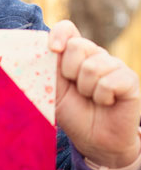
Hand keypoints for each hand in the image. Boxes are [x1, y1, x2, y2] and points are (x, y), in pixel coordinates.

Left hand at [49, 20, 140, 167]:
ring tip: (92, 98)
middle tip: (77, 89)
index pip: (67, 29)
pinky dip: (102, 97)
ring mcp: (114, 65)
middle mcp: (96, 55)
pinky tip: (107, 103)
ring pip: (92, 66)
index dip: (59, 35)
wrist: (95, 140)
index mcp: (75, 54)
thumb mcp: (53, 91)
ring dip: (86, 90)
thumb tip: (39, 49)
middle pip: (77, 45)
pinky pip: (109, 82)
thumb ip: (47, 69)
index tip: (54, 50)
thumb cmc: (74, 113)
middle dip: (70, 72)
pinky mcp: (129, 79)